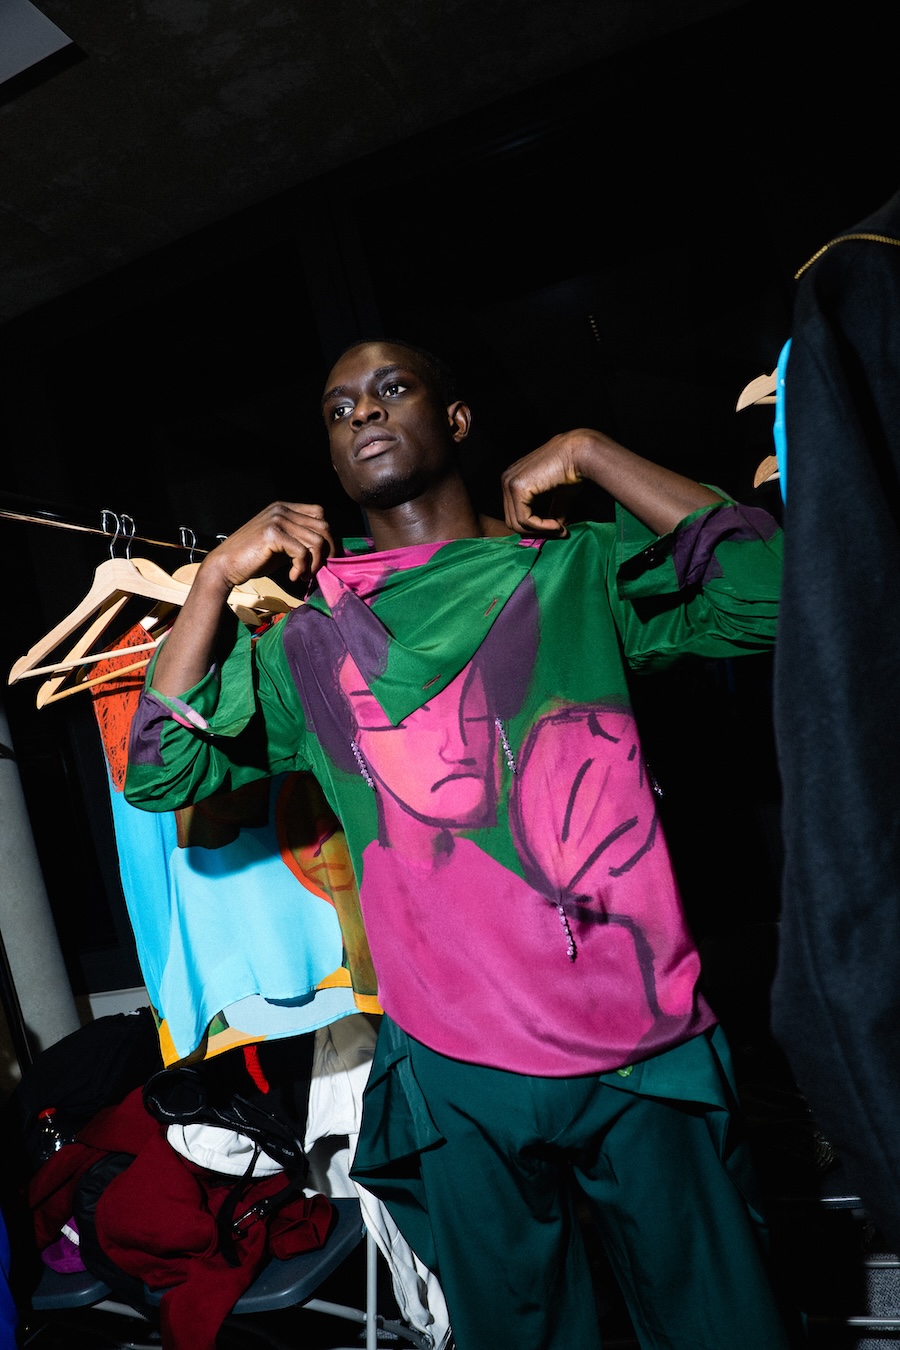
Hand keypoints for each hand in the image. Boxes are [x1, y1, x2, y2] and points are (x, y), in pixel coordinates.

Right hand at [200, 502, 335, 594]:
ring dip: (314, 563)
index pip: (319, 514)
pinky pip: (302, 551)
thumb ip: (300, 541)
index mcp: (284, 508)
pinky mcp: (272, 533)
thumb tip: (327, 549)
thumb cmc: (253, 559)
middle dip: (326, 552)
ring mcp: (276, 519)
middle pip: (322, 527)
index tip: (324, 557)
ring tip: (303, 575)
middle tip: (316, 570)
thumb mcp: (282, 546)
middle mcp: (281, 509)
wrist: (225, 565)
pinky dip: (301, 568)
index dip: (327, 536)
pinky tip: (292, 576)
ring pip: (316, 540)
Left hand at [500, 430, 601, 535]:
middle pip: (512, 520)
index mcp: (514, 479)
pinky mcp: (517, 488)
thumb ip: (553, 510)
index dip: (534, 526)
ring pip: (517, 523)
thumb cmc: (573, 469)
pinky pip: (524, 519)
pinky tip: (556, 525)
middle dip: (534, 531)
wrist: (580, 454)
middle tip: (557, 532)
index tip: (556, 529)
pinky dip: (540, 527)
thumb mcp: (559, 495)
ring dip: (539, 531)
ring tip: (559, 529)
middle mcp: (507, 479)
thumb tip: (556, 529)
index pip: (514, 512)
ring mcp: (509, 482)